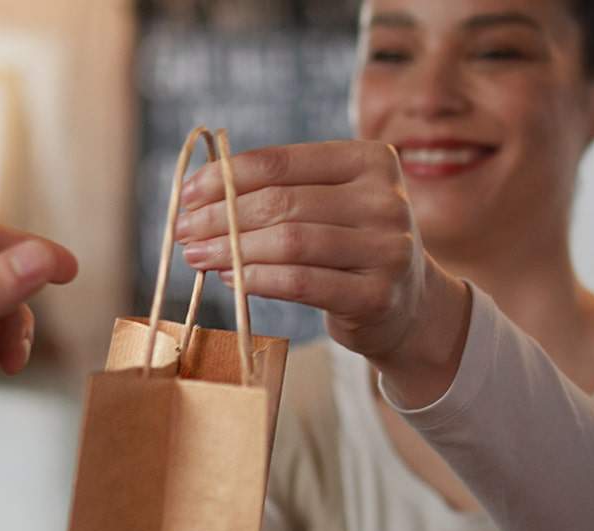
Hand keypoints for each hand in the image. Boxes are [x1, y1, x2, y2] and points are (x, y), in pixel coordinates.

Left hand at [175, 140, 468, 405]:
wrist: (409, 307)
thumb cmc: (351, 247)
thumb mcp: (331, 205)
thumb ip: (281, 190)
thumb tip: (199, 192)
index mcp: (371, 160)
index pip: (282, 162)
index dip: (226, 176)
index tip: (187, 193)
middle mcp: (386, 200)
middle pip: (282, 202)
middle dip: (221, 216)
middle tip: (183, 229)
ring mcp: (387, 248)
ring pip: (289, 242)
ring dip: (232, 249)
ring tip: (197, 255)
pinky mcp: (376, 295)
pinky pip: (301, 283)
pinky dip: (256, 279)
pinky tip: (228, 277)